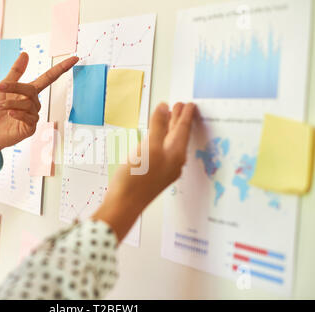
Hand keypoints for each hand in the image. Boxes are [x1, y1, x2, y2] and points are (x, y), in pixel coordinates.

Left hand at [0, 53, 78, 155]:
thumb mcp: (2, 89)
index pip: (49, 78)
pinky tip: (10, 114)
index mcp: (30, 92)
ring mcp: (34, 116)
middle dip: (15, 88)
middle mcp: (34, 103)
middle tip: (0, 87)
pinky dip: (18, 114)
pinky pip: (29, 118)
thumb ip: (16, 72)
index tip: (74, 58)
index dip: (61, 68)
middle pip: (31, 91)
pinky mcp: (31, 128)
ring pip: (28, 104)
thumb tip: (25, 54)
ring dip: (10, 104)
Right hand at [93, 102, 196, 241]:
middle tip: (181, 106)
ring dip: (170, 129)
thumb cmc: (137, 178)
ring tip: (170, 117)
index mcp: (176, 154)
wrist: (124, 204)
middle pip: (179, 136)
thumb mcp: (149, 147)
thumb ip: (158, 126)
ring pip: (170, 143)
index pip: (183, 129)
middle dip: (179, 120)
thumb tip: (165, 108)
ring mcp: (163, 168)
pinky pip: (162, 150)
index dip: (186, 115)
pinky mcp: (153, 173)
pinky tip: (155, 138)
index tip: (190, 104)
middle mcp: (173, 162)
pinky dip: (161, 139)